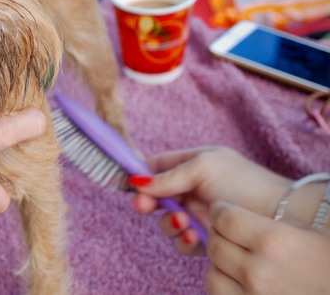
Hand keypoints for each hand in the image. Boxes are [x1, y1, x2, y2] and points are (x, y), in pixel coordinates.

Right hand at [131, 146, 289, 253]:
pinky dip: (183, 239)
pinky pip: (182, 240)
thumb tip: (136, 182)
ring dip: (168, 223)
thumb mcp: (203, 168)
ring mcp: (198, 213)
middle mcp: (193, 188)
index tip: (124, 183)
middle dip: (148, 202)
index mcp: (192, 163)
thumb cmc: (244, 183)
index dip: (139, 174)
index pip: (156, 166)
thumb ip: (168, 176)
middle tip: (144, 207)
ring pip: (166, 221)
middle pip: (155, 196)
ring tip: (181, 224)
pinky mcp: (206, 237)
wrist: (280, 215)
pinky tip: (193, 236)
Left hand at [206, 200, 329, 293]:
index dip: (220, 210)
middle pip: (215, 244)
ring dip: (220, 264)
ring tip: (236, 260)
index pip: (224, 217)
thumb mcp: (314, 232)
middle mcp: (259, 271)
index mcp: (275, 241)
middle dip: (219, 235)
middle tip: (230, 234)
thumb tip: (247, 206)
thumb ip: (276, 220)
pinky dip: (226, 287)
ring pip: (212, 274)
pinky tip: (241, 282)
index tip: (223, 210)